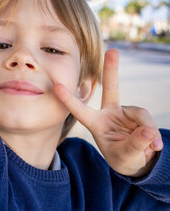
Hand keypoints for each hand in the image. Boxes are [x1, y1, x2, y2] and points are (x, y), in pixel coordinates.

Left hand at [54, 49, 162, 176]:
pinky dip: (154, 134)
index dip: (69, 99)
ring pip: (140, 115)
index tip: (56, 86)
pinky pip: (148, 121)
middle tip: (112, 51)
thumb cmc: (123, 158)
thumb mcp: (124, 157)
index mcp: (95, 123)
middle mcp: (109, 113)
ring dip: (147, 132)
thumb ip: (134, 146)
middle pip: (111, 88)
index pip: (80, 110)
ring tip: (151, 148)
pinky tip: (155, 146)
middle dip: (111, 70)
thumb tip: (148, 132)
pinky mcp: (139, 115)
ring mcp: (125, 112)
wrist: (138, 161)